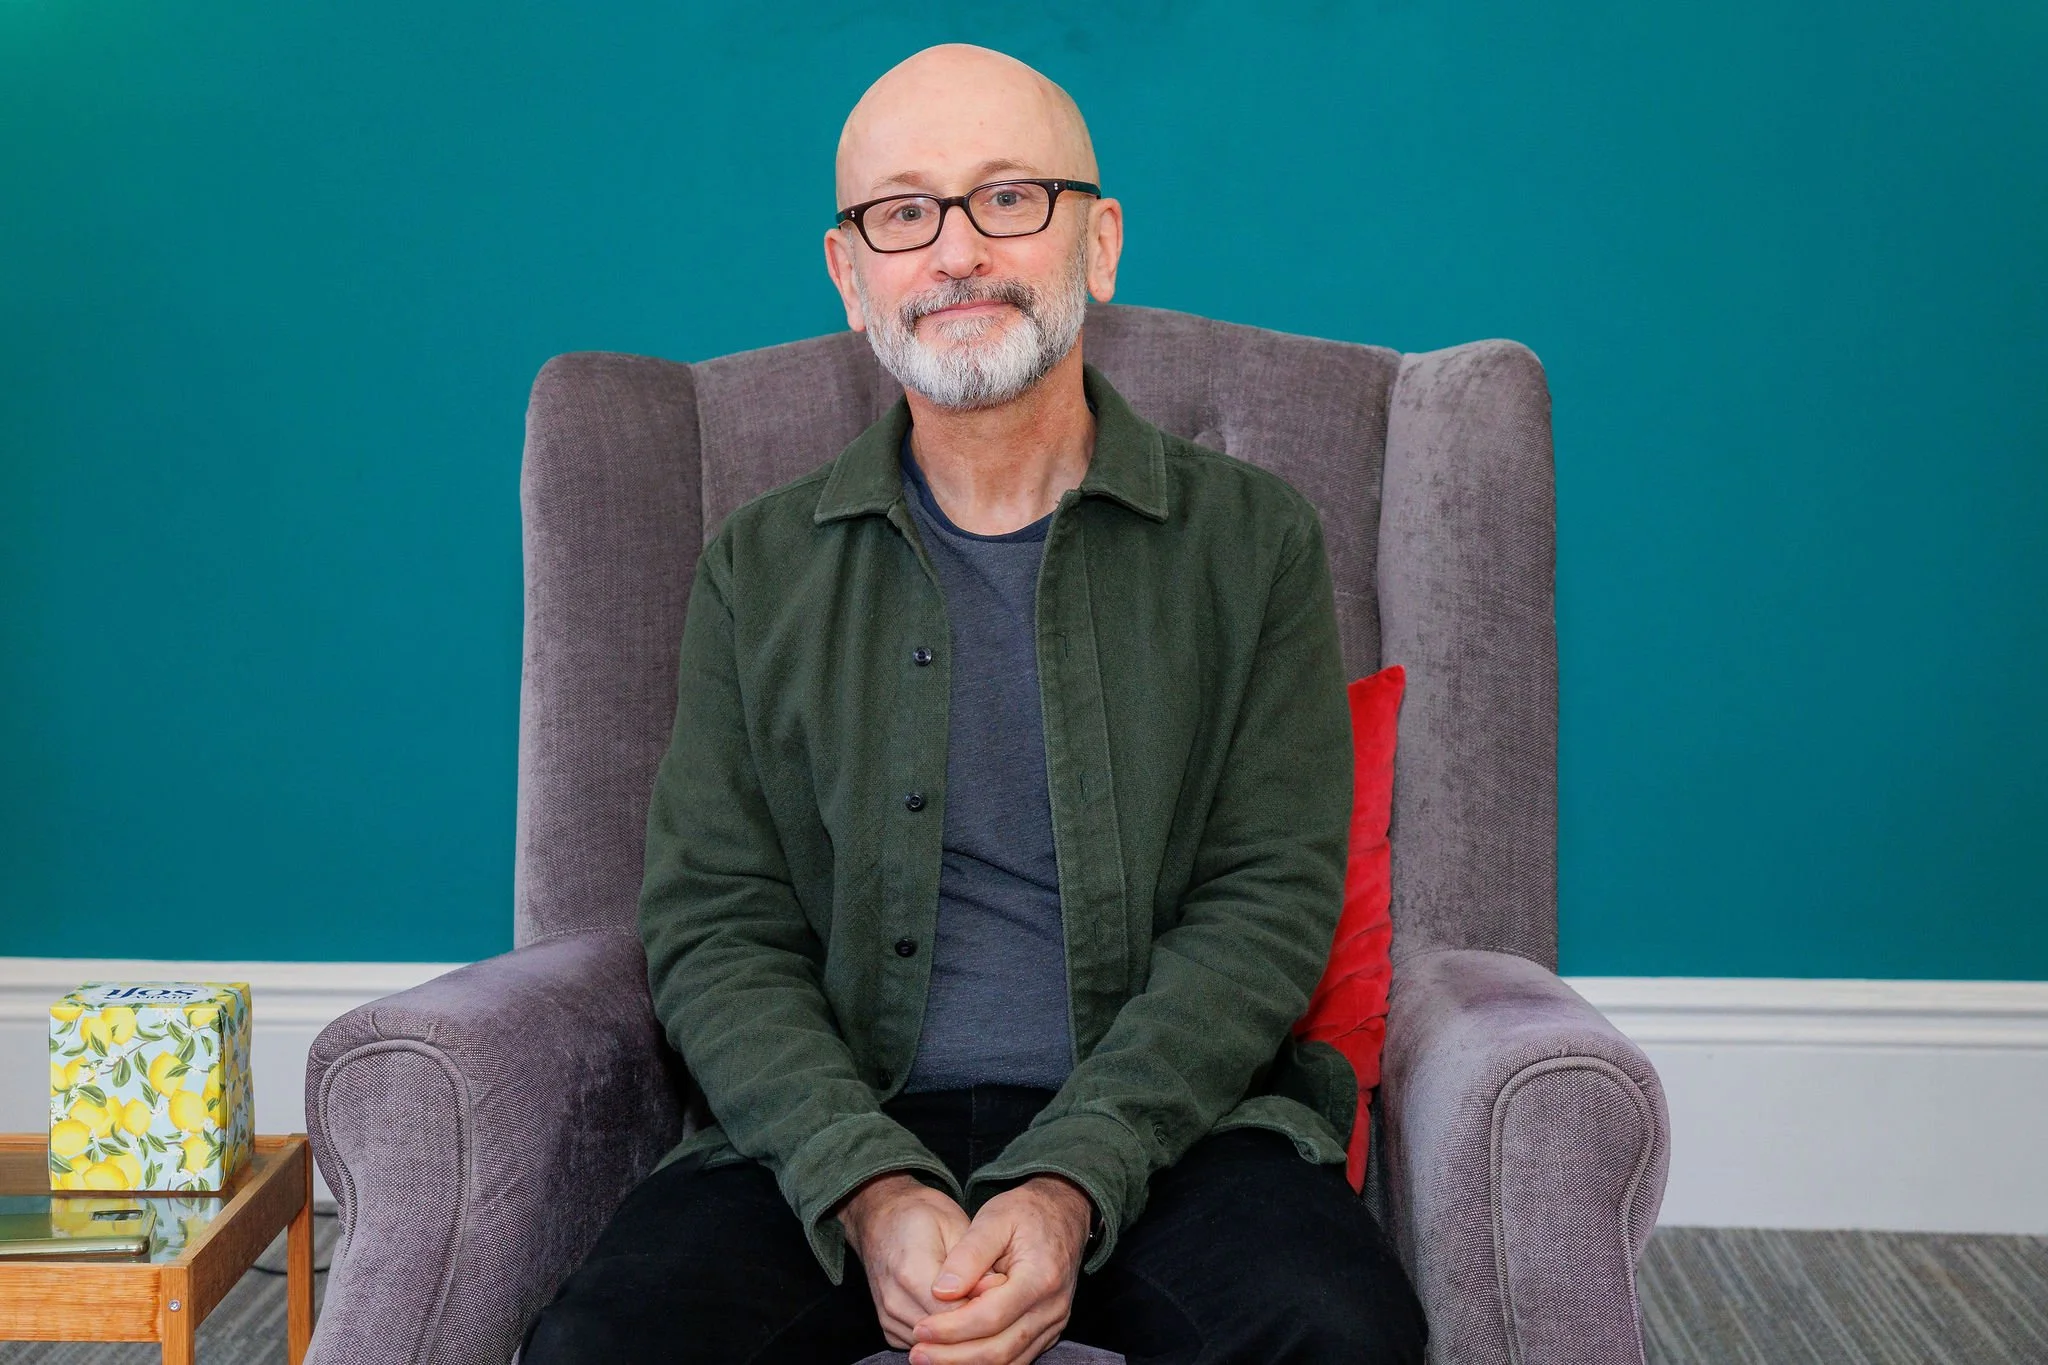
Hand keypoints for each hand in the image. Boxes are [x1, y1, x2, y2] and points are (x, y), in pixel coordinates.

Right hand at [836, 1172, 1009, 1348]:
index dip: (985, 1308)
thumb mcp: (955, 1225)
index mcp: (911, 1272)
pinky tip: (957, 1313)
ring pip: (936, 1346)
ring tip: (978, 1306)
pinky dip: (944, 1336)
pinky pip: (925, 1344)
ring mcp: (889, 1318)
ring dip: (960, 1334)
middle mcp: (895, 1301)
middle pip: (945, 1336)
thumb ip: (975, 1263)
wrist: (880, 1218)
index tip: (1004, 1293)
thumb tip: (997, 1292)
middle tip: (996, 1303)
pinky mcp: (889, 1328)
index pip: (956, 1314)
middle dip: (975, 1325)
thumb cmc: (920, 1216)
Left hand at [906, 1174, 1093, 1364]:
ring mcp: (1053, 1323)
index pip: (991, 1317)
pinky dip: (984, 1362)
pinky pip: (1016, 1359)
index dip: (952, 1328)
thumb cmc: (1026, 1211)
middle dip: (954, 1356)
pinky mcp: (1048, 1331)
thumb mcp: (994, 1218)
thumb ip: (968, 1255)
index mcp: (1040, 1277)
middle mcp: (1052, 1308)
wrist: (1064, 1213)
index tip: (921, 1328)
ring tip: (930, 1359)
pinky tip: (956, 1356)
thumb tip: (940, 1291)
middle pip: (1000, 1349)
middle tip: (918, 1354)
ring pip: (1008, 1361)